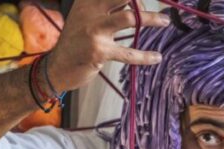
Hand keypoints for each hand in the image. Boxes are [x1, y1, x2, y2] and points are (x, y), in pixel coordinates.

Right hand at [46, 0, 169, 92]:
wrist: (58, 67)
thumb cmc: (77, 42)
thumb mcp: (86, 18)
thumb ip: (107, 9)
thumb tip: (135, 4)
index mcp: (88, 0)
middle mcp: (90, 10)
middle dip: (141, 1)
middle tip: (155, 5)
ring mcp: (94, 30)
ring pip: (129, 18)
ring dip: (152, 18)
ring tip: (165, 21)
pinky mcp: (99, 51)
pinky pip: (128, 53)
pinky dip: (145, 56)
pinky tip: (157, 57)